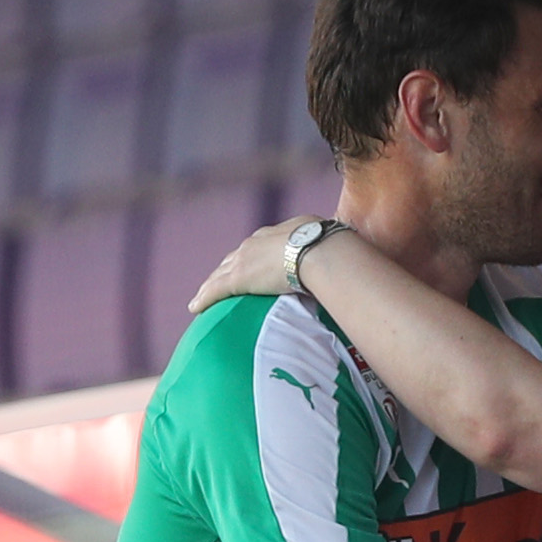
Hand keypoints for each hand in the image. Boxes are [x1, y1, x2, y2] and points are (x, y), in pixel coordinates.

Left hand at [188, 218, 323, 313]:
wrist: (319, 250)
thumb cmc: (332, 249)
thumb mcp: (328, 245)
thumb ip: (327, 255)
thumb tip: (346, 266)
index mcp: (278, 233)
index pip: (257, 247)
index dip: (249, 258)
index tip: (246, 266)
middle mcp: (257, 243)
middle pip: (234, 259)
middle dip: (225, 270)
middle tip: (218, 282)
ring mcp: (245, 259)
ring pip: (220, 274)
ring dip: (210, 286)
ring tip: (201, 298)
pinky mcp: (238, 277)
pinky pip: (215, 290)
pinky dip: (204, 298)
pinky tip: (194, 307)